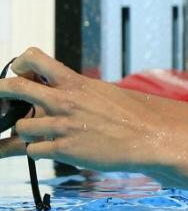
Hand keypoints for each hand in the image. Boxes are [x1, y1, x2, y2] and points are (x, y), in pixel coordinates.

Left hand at [0, 47, 168, 171]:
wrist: (150, 139)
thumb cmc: (132, 116)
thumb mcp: (104, 92)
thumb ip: (77, 91)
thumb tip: (57, 89)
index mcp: (75, 83)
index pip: (33, 58)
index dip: (19, 64)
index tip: (19, 72)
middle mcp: (64, 101)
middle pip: (14, 87)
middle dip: (1, 93)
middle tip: (1, 101)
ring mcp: (62, 126)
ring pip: (20, 127)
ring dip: (26, 132)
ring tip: (40, 135)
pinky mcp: (64, 149)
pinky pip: (32, 151)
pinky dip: (37, 152)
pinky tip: (50, 150)